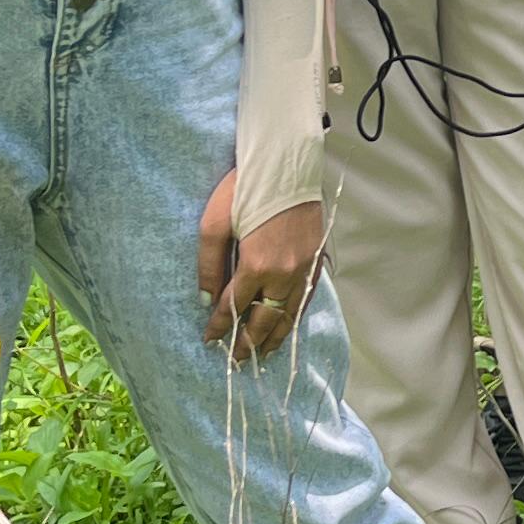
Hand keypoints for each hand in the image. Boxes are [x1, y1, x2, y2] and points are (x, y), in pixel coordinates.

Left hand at [198, 168, 326, 362]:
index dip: (221, 327)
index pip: (235, 306)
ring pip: (290, 313)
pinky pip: (306, 297)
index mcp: (258, 265)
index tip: (210, 341)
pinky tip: (287, 324)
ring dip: (276, 336)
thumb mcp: (214, 223)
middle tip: (237, 360)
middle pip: (265, 319)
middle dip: (249, 342)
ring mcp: (305, 266)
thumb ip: (209, 264)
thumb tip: (206, 298)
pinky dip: (295, 316)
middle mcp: (285, 272)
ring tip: (263, 353)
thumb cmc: (244, 188)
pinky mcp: (317, 257)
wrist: (286, 163)